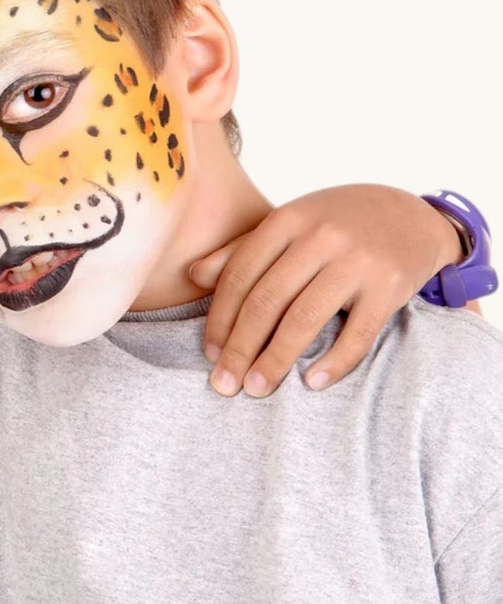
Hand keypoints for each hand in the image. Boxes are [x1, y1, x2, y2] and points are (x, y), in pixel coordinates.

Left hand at [191, 185, 461, 397]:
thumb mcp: (289, 223)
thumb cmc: (335, 223)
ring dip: (276, 359)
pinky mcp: (391, 286)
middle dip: (240, 347)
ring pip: (305, 319)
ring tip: (257, 388)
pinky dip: (334, 361)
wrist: (410, 215)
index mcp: (287, 220)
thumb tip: (194, 275)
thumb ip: (243, 249)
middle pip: (267, 301)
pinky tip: (312, 382)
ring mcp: (357, 262)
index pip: (240, 275)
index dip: (220, 318)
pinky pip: (357, 333)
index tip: (209, 353)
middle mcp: (319, 238)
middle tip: (224, 383)